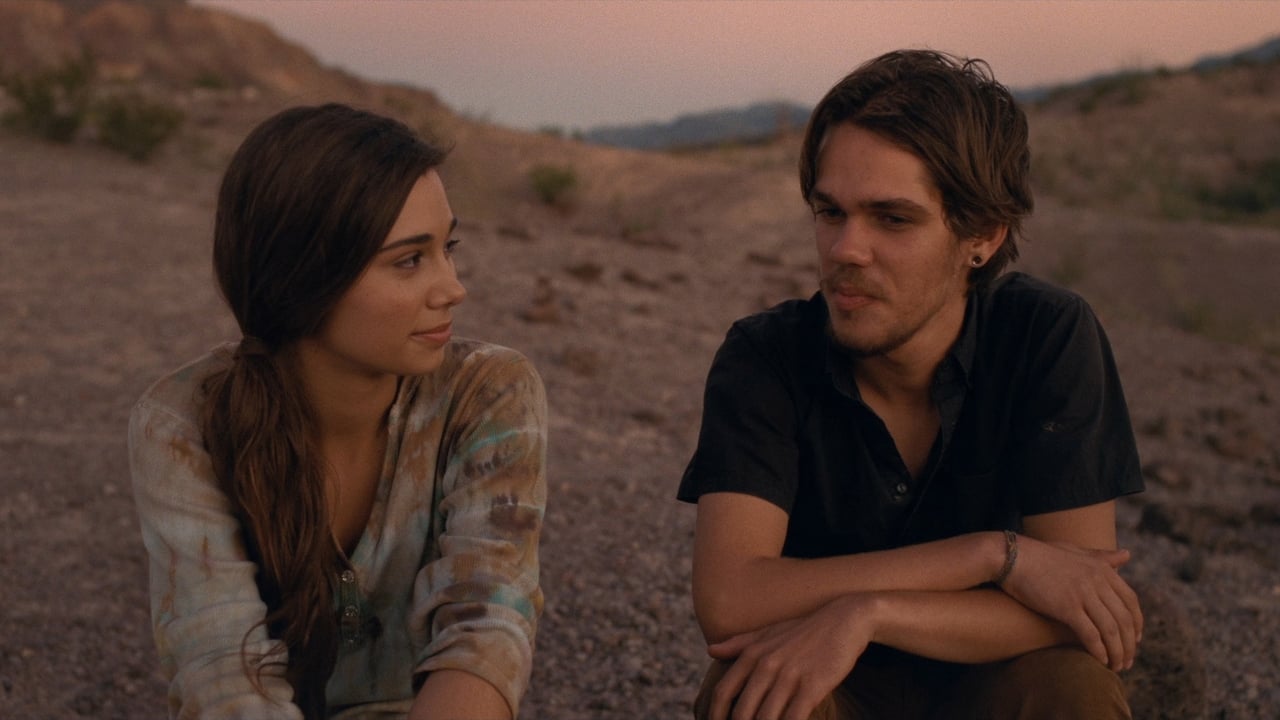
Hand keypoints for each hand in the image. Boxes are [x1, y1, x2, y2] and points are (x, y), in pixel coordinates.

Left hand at [705, 594, 874, 719]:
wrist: (844, 620)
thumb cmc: (804, 630)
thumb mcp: (769, 632)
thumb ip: (738, 644)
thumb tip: (710, 650)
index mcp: (751, 654)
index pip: (723, 693)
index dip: (715, 716)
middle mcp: (766, 665)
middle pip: (741, 713)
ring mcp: (788, 676)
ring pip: (765, 719)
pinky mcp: (812, 686)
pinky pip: (793, 719)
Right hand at [999, 536, 1142, 670]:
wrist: (1011, 557)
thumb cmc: (1040, 554)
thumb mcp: (1075, 551)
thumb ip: (1102, 556)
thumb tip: (1128, 554)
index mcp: (1102, 568)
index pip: (1131, 601)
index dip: (1137, 624)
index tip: (1134, 641)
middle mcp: (1098, 580)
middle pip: (1125, 619)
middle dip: (1129, 645)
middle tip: (1127, 662)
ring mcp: (1083, 594)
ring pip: (1111, 630)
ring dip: (1117, 652)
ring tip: (1116, 667)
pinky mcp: (1067, 607)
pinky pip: (1091, 634)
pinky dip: (1099, 651)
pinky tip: (1101, 661)